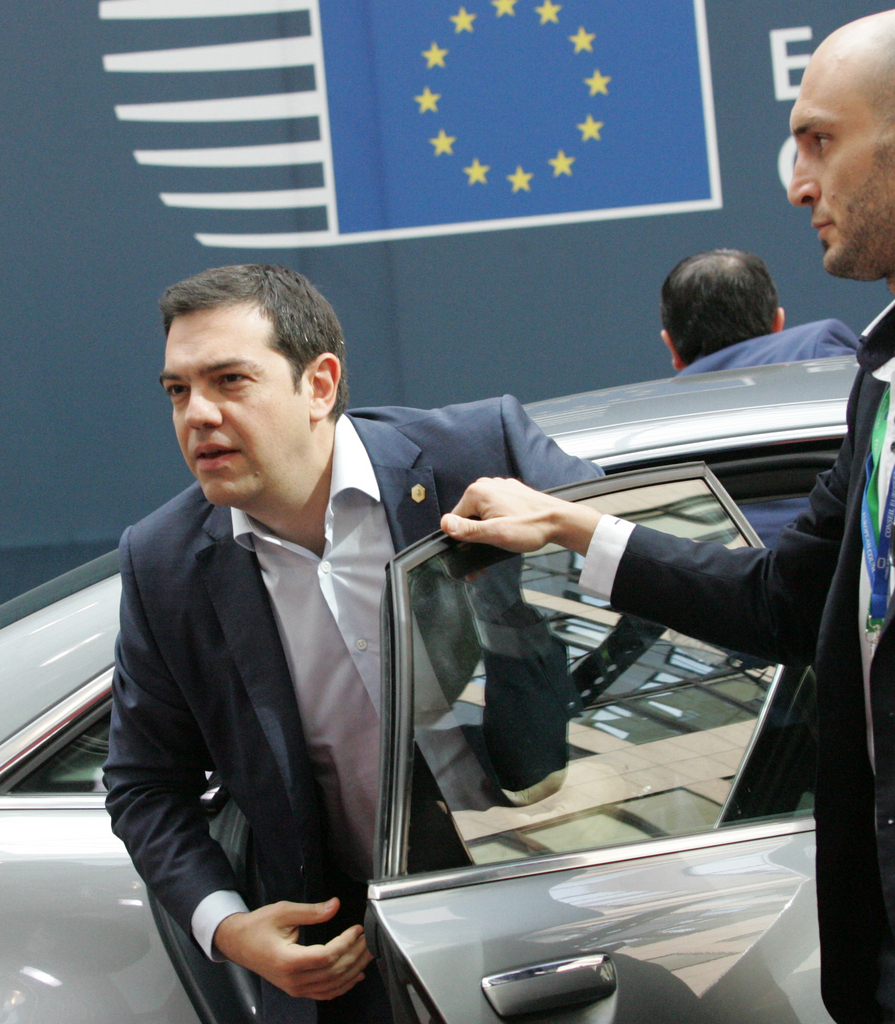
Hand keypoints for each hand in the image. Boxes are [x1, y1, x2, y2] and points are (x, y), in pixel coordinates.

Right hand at [213, 898, 372, 999]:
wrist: (238, 943)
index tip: (357, 929)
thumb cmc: (258, 927)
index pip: (327, 956)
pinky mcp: (297, 989)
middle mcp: (293, 979)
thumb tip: (334, 906)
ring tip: (367, 954)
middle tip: (368, 938)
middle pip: (334, 972)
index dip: (346, 943)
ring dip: (353, 970)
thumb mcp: (283, 912)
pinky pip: (324, 993)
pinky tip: (355, 976)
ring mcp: (295, 987)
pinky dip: (342, 986)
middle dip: (355, 955)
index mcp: (289, 960)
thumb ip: (312, 911)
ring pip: (332, 985)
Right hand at [440, 477, 600, 554]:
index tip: (476, 550)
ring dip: (489, 529)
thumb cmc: (531, 527)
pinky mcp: (510, 493)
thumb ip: (467, 529)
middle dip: (478, 535)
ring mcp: (499, 488)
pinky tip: (512, 530)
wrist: (559, 521)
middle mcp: (486, 485)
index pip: (455, 520)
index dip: (464, 539)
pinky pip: (496, 509)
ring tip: (506, 538)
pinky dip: (500, 521)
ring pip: (483, 513)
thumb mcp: (495, 534)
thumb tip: (445, 524)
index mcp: (477, 493)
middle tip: (493, 548)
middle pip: (469, 516)